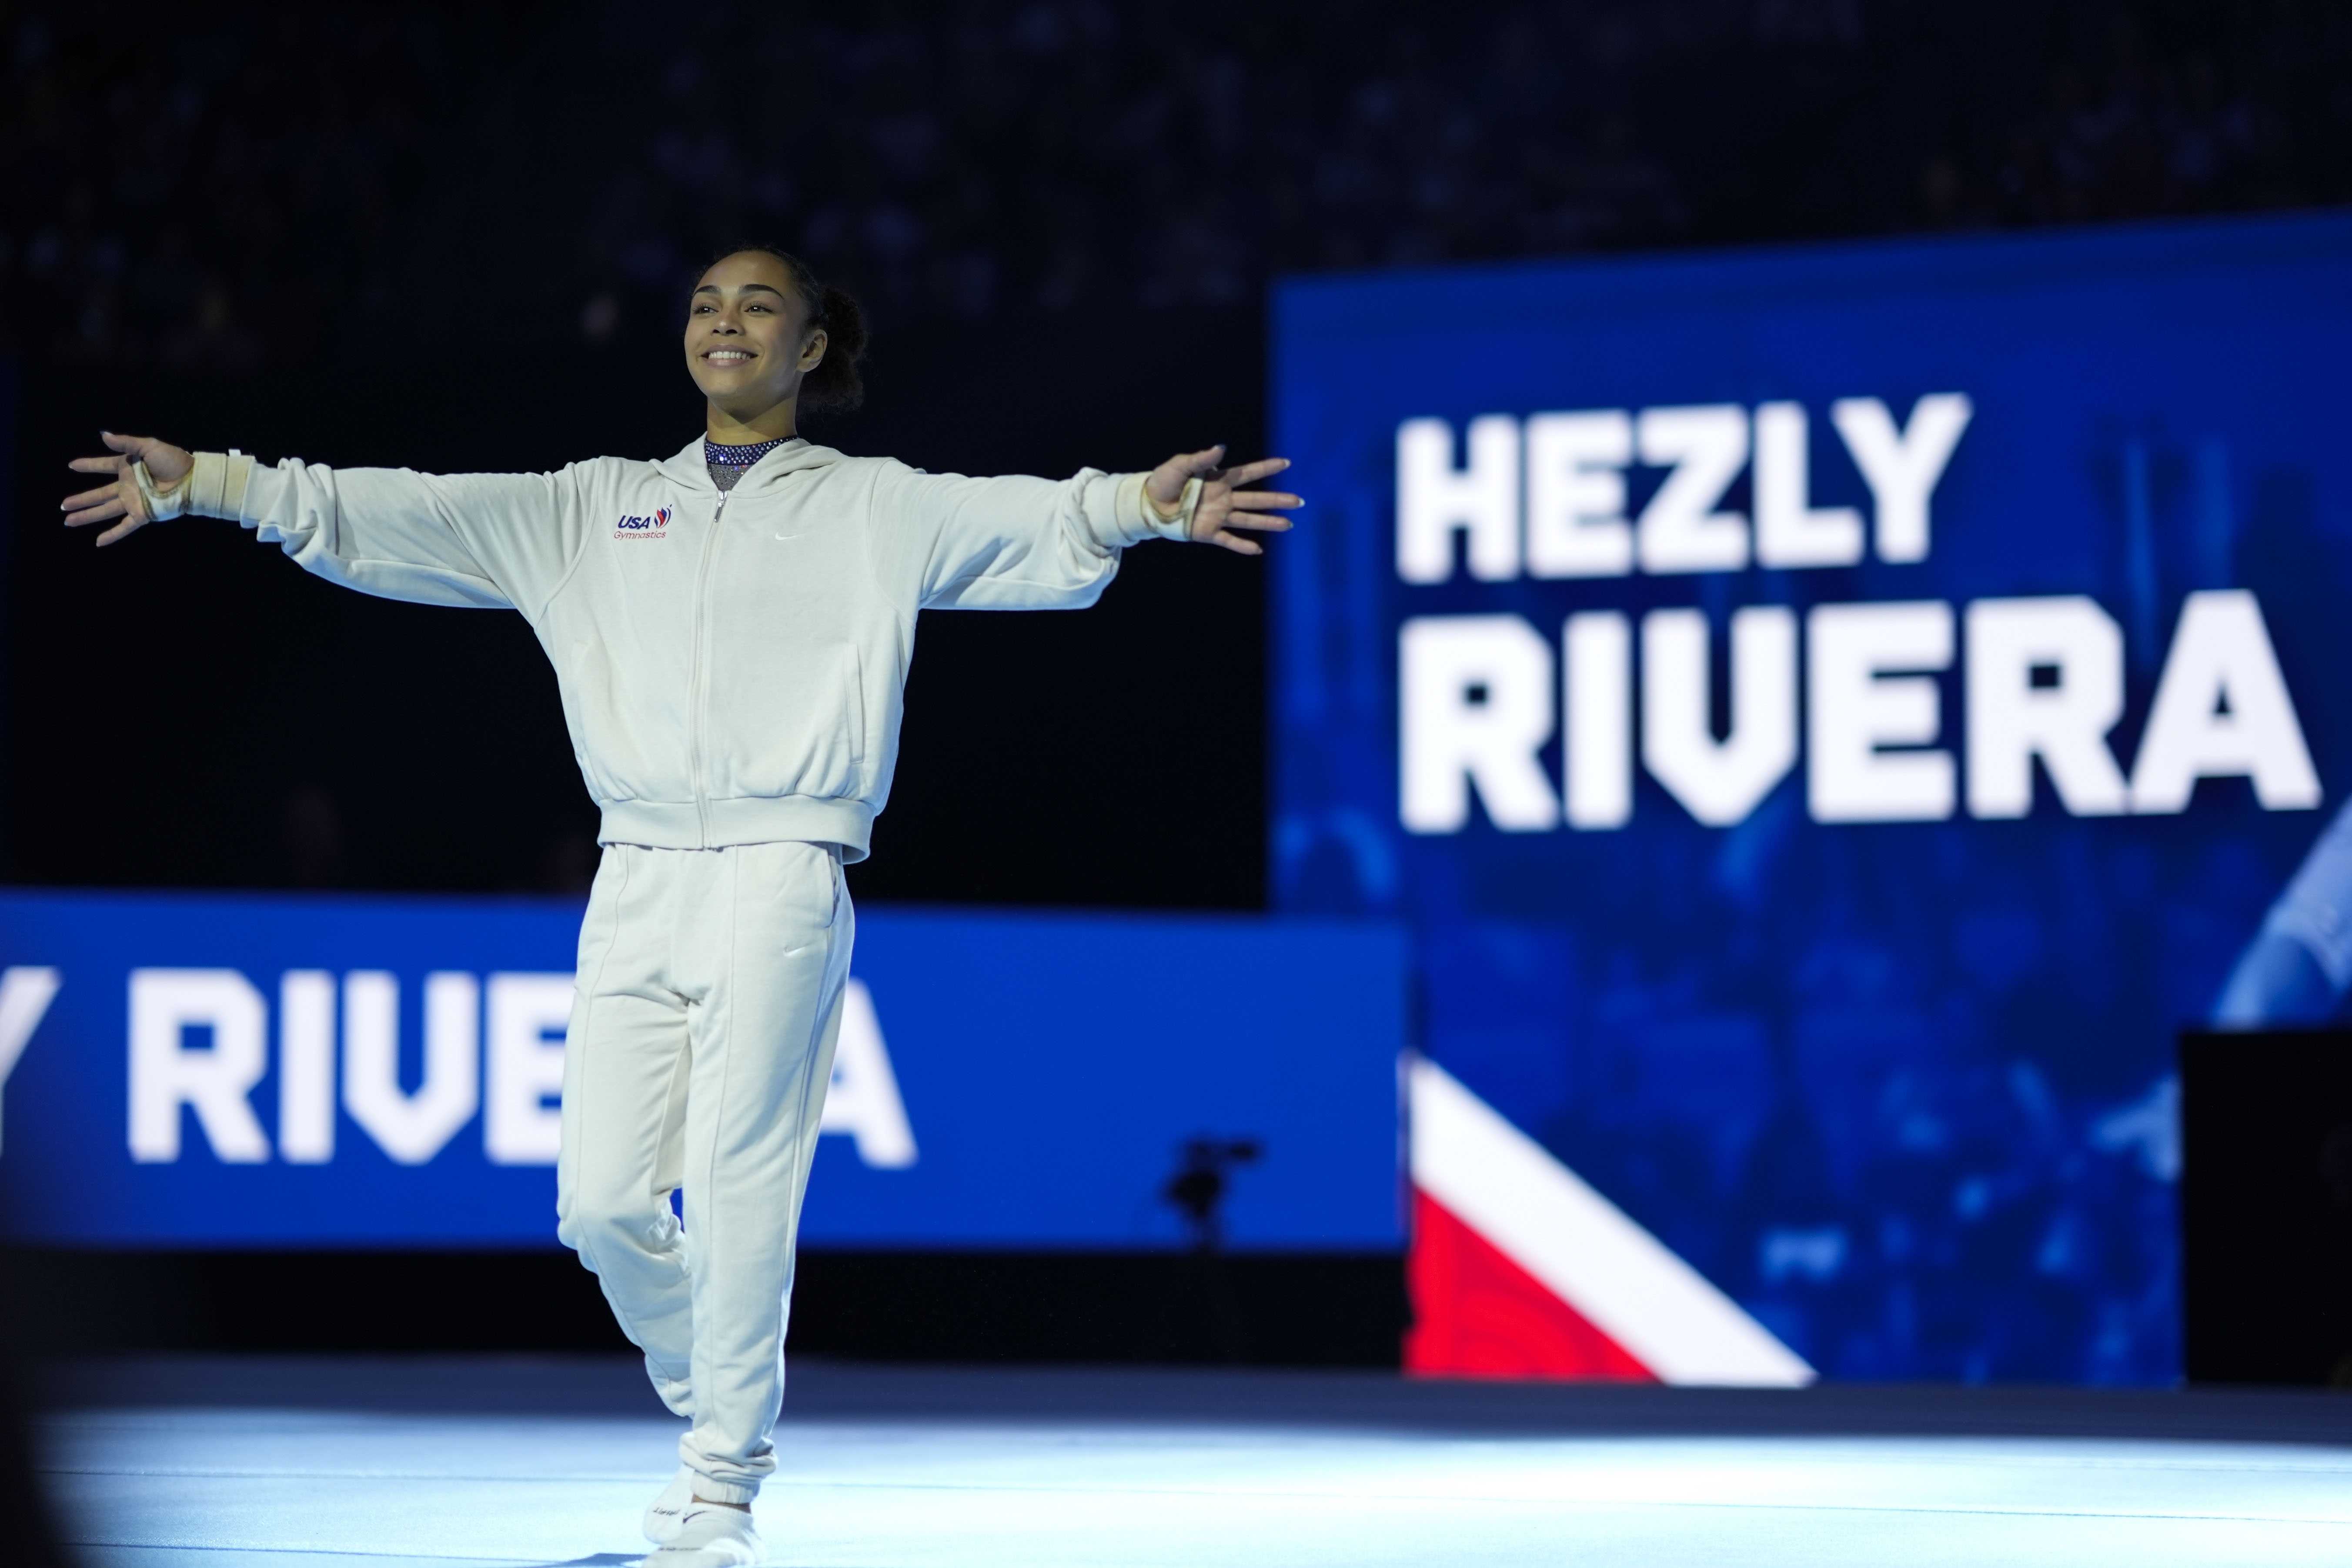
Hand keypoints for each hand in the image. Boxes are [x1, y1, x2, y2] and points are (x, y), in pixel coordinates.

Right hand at [61, 431, 194, 546]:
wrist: (193, 479)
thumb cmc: (174, 461)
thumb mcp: (148, 446)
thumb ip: (125, 443)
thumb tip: (103, 435)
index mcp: (128, 467)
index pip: (103, 466)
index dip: (88, 465)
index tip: (72, 465)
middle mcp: (127, 486)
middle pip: (99, 494)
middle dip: (81, 499)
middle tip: (63, 505)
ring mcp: (134, 501)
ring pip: (105, 511)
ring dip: (87, 515)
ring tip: (68, 520)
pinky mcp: (142, 514)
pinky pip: (124, 526)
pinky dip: (112, 535)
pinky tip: (98, 542)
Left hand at [1145, 445, 1301, 555]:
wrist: (1148, 504)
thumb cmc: (1164, 481)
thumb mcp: (1181, 465)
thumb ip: (1201, 459)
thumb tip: (1221, 448)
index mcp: (1219, 480)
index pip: (1248, 473)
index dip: (1266, 467)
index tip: (1286, 463)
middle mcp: (1223, 499)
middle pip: (1255, 499)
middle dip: (1277, 500)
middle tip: (1298, 501)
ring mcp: (1217, 516)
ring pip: (1248, 519)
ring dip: (1268, 522)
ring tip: (1288, 525)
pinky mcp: (1208, 532)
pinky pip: (1228, 539)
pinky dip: (1242, 545)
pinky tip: (1258, 550)